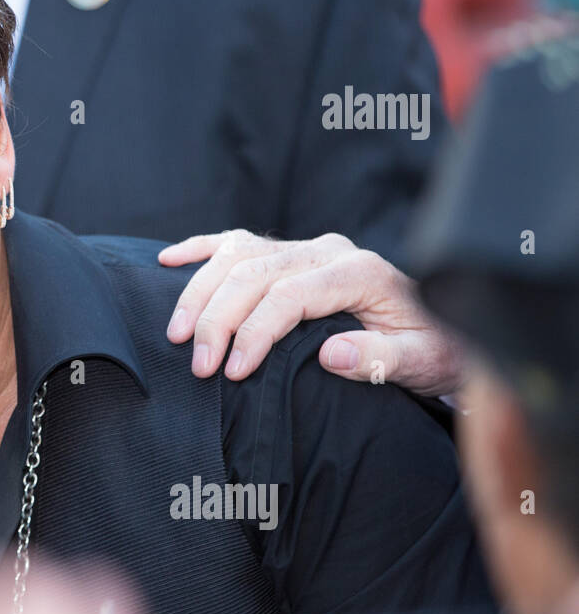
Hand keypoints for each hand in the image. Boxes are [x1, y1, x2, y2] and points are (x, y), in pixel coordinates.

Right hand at [157, 230, 463, 396]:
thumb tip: (332, 352)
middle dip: (217, 318)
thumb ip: (382, 358)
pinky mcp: (290, 253)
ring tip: (178, 333)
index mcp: (360, 272)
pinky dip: (199, 249)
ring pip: (236, 255)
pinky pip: (236, 242)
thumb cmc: (434, 348)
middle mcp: (329, 250)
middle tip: (197, 364)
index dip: (254, 332)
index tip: (232, 371)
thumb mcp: (423, 362)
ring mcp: (306, 248)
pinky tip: (168, 261)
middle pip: (253, 273)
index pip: (289, 295)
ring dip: (199, 291)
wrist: (445, 327)